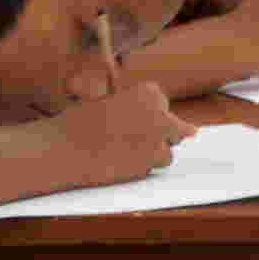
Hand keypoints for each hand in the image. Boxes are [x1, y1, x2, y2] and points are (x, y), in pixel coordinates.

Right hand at [49, 81, 185, 185]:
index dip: (144, 114)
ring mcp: (157, 141)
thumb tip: (195, 132)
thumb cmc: (81, 123)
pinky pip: (154, 167)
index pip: (162, 104)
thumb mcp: (113, 103)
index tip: (125, 119)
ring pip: (166, 151)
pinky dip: (140, 166)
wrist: (63, 149)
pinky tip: (118, 160)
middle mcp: (159, 114)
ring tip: (118, 148)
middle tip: (125, 136)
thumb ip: (147, 110)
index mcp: (148, 92)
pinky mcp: (150, 164)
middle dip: (154, 134)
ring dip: (148, 152)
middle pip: (174, 129)